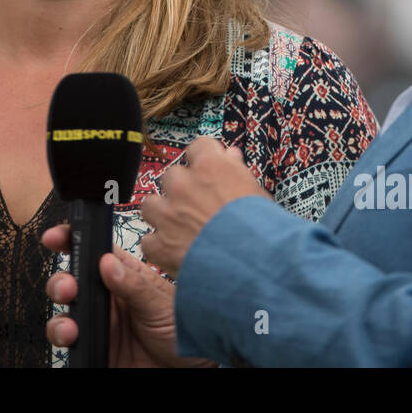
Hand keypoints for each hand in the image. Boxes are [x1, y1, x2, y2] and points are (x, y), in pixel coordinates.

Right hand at [41, 224, 213, 367]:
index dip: (73, 238)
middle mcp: (108, 295)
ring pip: (65, 306)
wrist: (186, 370)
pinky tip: (72, 336)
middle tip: (69, 288)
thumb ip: (134, 286)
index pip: (95, 249)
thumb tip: (107, 263)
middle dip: (62, 279)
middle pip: (72, 277)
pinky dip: (60, 333)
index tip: (55, 237)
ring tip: (70, 323)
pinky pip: (65, 336)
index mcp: (125, 274)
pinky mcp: (92, 344)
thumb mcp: (161, 304)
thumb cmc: (183, 332)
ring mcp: (98, 320)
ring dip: (60, 311)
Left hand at [140, 137, 271, 278]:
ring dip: (163, 214)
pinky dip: (159, 247)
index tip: (209, 171)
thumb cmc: (263, 229)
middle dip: (182, 189)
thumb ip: (237, 171)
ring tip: (180, 229)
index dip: (205, 159)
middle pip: (172, 176)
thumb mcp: (257, 193)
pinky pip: (148, 241)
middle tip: (198, 206)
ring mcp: (168, 215)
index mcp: (209, 167)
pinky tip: (175, 253)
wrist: (255, 265)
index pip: (198, 147)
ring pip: (151, 204)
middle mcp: (183, 186)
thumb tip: (230, 154)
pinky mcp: (160, 244)